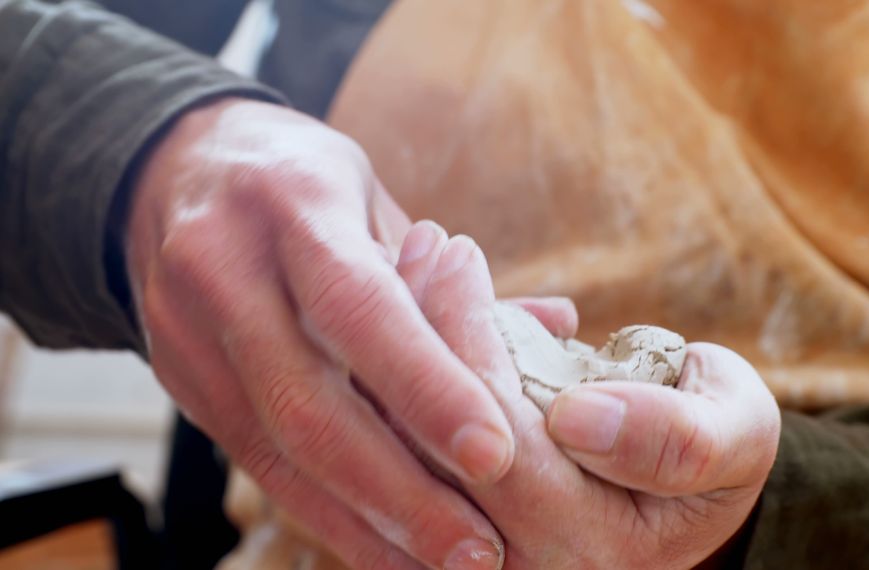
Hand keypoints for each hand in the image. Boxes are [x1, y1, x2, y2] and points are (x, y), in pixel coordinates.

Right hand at [125, 98, 574, 568]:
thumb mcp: (377, 202)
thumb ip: (455, 280)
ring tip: (441, 565)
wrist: (178, 171)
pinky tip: (380, 548)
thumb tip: (557, 330)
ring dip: (363, 522)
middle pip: (309, 402)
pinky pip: (256, 464)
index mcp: (293, 204)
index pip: (361, 306)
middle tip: (479, 551)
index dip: (425, 387)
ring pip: (276, 451)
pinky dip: (323, 514)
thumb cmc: (308, 187)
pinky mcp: (178, 380)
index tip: (496, 455)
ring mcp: (187, 331)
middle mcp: (224, 267)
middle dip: (400, 491)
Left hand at [395, 223, 780, 567]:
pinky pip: (405, 448)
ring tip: (413, 258)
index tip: (462, 255)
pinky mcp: (449, 525)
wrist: (682, 482)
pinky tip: (412, 301)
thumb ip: (681, 440)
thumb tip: (577, 418)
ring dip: (398, 345)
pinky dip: (401, 372)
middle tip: (426, 242)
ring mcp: (475, 554)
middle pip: (436, 449)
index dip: (472, 343)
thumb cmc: (714, 441)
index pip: (504, 442)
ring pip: (405, 449)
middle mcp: (520, 568)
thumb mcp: (736, 435)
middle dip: (422, 330)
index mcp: (594, 550)